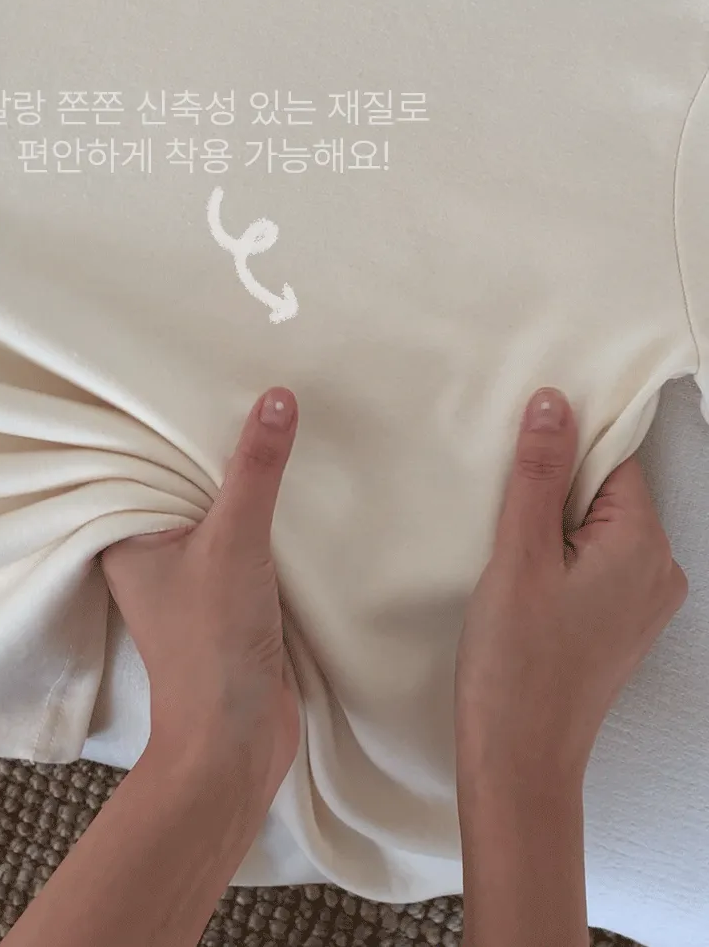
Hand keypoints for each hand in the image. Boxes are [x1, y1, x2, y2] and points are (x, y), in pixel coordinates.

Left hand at [99, 386, 300, 815]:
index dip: (163, 418)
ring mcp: (190, 574)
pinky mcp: (229, 593)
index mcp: (124, 536)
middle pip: (182, 479)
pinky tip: (294, 479)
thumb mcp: (233, 542)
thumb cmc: (210, 644)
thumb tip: (278, 397)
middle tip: (248, 378)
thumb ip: (256, 470)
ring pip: (216, 508)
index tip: (194, 368)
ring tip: (276, 417)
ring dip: (244, 479)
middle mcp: (150, 550)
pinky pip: (244, 535)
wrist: (235, 741)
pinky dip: (265, 513)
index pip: (136, 459)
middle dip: (213, 441)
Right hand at [454, 386, 688, 796]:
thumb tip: (554, 401)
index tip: (518, 460)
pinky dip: (560, 557)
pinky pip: (596, 562)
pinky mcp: (622, 623)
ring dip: (552, 524)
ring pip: (597, 527)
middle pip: (607, 491)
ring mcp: (644, 600)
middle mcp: (659, 568)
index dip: (563, 450)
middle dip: (554, 489)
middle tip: (501, 508)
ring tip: (509, 550)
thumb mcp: (519, 554)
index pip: (612, 459)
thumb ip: (537, 473)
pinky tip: (523, 578)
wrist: (519, 760)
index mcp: (644, 544)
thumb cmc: (517, 663)